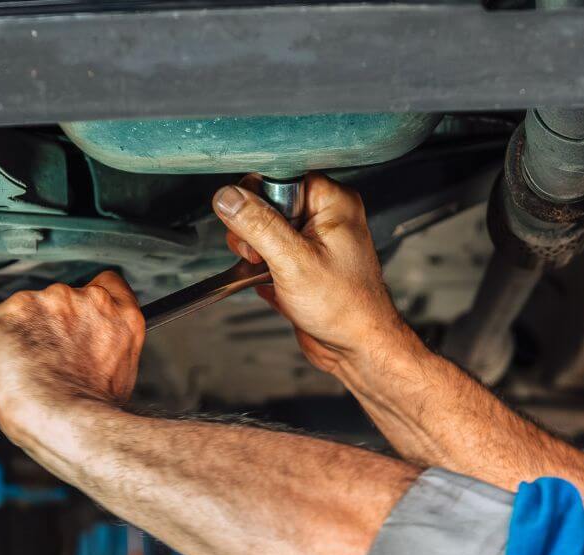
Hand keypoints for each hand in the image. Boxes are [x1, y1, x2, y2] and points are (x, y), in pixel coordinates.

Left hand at [0, 270, 144, 445]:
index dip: (85, 305)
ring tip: (12, 375)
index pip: (107, 284)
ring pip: (21, 314)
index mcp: (119, 315)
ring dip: (15, 338)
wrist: (65, 420)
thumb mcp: (120, 375)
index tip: (73, 323)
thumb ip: (104, 348)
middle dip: (47, 328)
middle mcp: (87, 300)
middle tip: (41, 363)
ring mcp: (48, 301)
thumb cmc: (91, 412)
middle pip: (58, 302)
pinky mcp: (12, 311)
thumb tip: (83, 358)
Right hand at [213, 173, 406, 373]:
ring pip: (262, 230)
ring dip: (254, 253)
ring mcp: (313, 239)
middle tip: (262, 255)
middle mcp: (324, 216)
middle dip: (252, 233)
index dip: (259, 202)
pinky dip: (262, 269)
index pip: (279, 178)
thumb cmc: (344, 307)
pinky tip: (272, 283)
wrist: (355, 347)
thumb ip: (257, 225)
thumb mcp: (292, 261)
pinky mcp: (302, 260)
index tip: (257, 228)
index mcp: (332, 202)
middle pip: (265, 204)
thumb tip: (229, 198)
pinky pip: (268, 252)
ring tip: (267, 271)